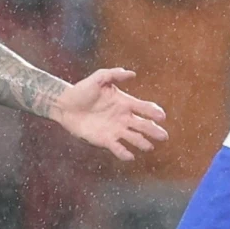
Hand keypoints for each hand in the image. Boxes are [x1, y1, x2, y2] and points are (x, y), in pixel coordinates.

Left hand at [52, 68, 166, 160]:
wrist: (65, 104)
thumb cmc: (82, 90)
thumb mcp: (98, 78)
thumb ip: (115, 74)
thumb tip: (132, 73)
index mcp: (124, 102)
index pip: (143, 108)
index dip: (153, 112)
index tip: (162, 116)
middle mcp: (123, 117)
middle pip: (143, 125)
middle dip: (154, 130)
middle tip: (164, 136)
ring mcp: (115, 129)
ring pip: (133, 138)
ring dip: (142, 142)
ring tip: (149, 146)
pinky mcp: (105, 140)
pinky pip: (118, 148)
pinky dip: (124, 153)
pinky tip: (130, 156)